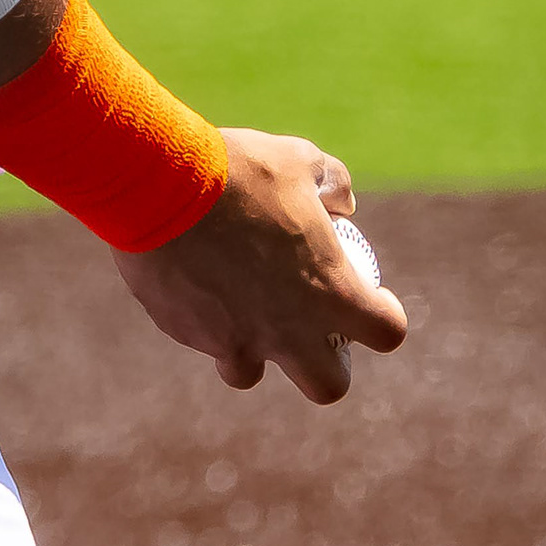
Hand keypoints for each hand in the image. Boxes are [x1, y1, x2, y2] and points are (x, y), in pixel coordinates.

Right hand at [112, 130, 406, 402]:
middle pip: (328, 385)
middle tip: (311, 325)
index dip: (384, 316)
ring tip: (241, 304)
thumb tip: (342, 204)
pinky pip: (203, 341)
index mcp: (328, 291)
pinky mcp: (188, 334)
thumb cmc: (238, 171)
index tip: (371, 297)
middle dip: (325, 363)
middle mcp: (287, 331)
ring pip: (250, 373)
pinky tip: (196, 279)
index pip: (387, 332)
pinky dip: (206, 322)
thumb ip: (331, 183)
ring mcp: (235, 339)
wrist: (158, 186)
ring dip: (253, 348)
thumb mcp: (298, 159)